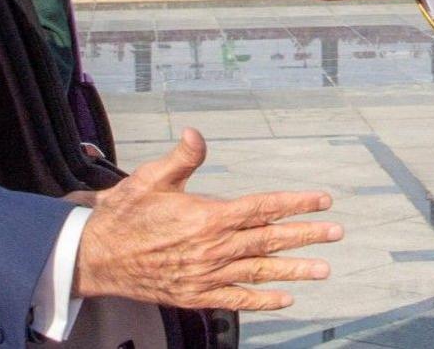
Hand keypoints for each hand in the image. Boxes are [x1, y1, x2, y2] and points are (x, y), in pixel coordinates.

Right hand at [73, 128, 341, 310]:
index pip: (263, 207)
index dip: (296, 203)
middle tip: (337, 233)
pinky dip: (262, 300)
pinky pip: (236, 299)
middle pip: (270, 240)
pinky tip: (285, 299)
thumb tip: (196, 134)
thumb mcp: (150, 178)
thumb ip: (181, 158)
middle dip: (306, 235)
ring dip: (294, 270)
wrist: (96, 256)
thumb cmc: (124, 214)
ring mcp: (206, 274)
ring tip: (323, 269)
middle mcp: (214, 248)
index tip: (323, 200)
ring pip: (260, 272)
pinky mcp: (196, 294)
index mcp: (208, 216)